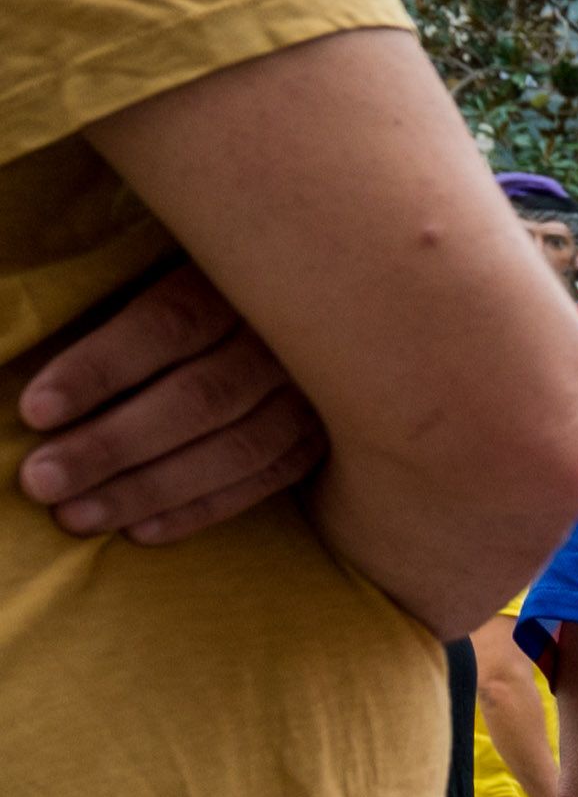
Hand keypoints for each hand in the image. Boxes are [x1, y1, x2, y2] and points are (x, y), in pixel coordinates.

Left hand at [14, 261, 329, 545]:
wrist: (318, 298)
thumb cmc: (206, 285)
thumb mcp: (166, 265)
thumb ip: (115, 298)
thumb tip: (36, 374)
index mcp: (243, 280)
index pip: (168, 327)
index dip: (100, 370)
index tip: (35, 411)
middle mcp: (288, 338)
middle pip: (200, 399)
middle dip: (112, 446)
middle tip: (41, 480)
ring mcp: (316, 392)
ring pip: (234, 450)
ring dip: (149, 490)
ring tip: (76, 516)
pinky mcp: (324, 436)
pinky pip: (265, 481)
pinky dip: (202, 510)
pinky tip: (140, 531)